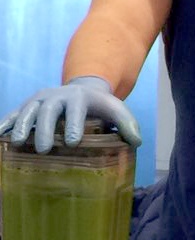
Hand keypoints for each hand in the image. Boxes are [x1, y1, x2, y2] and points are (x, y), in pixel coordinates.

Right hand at [0, 76, 140, 151]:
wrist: (82, 90)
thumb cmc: (100, 108)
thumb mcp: (116, 111)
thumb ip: (127, 124)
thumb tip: (137, 142)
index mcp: (78, 98)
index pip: (75, 110)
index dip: (73, 124)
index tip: (73, 142)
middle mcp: (56, 96)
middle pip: (48, 110)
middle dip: (46, 129)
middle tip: (45, 149)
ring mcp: (39, 100)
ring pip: (28, 110)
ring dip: (22, 125)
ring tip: (19, 143)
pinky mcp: (28, 106)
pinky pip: (14, 114)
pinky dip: (6, 123)